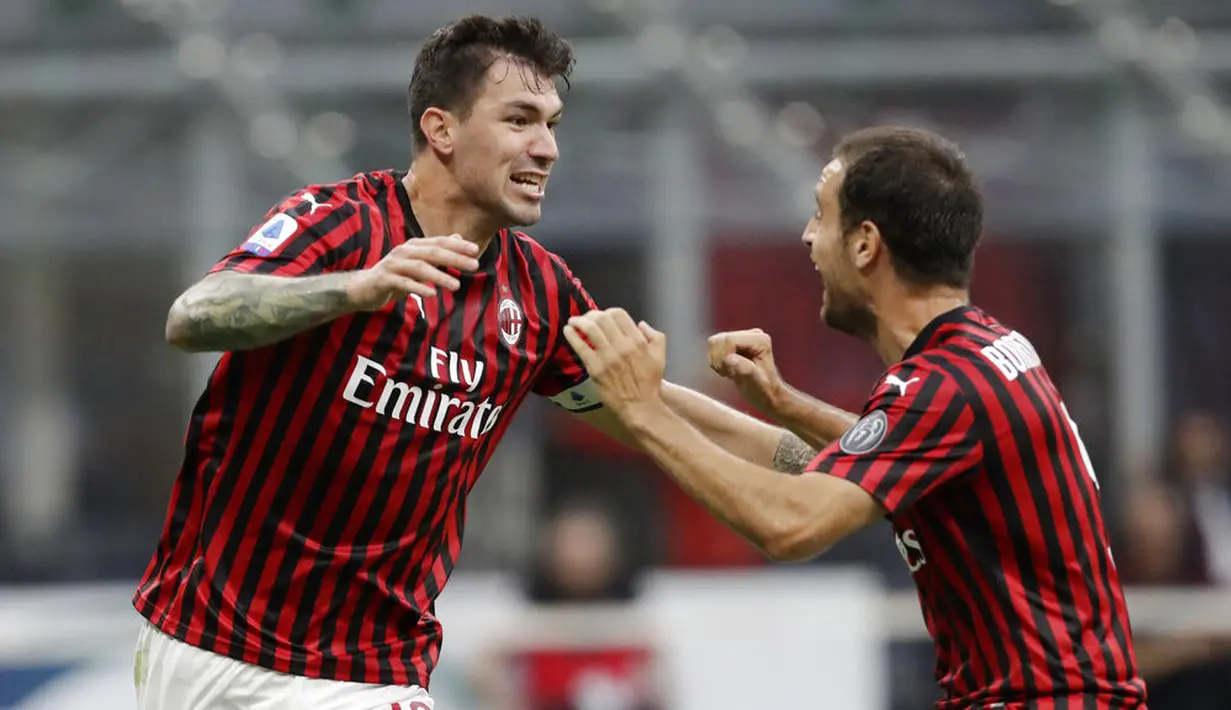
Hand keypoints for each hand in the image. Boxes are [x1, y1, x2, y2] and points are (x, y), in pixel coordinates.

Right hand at [346, 236, 480, 310]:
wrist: (364, 289)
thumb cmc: (395, 276)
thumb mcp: (418, 264)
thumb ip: (437, 252)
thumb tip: (458, 238)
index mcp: (414, 246)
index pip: (439, 242)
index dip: (457, 246)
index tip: (476, 251)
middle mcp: (404, 251)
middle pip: (432, 253)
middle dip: (455, 259)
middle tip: (474, 266)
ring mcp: (393, 265)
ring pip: (419, 268)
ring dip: (439, 276)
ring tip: (456, 286)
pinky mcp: (385, 280)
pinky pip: (404, 283)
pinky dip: (418, 288)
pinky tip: (432, 294)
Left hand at [563, 308, 667, 418]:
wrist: (640, 406)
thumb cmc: (650, 382)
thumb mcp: (661, 355)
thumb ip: (655, 336)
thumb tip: (641, 324)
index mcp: (637, 340)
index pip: (619, 314)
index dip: (609, 311)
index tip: (603, 316)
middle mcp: (622, 345)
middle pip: (602, 318)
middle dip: (591, 314)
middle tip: (585, 317)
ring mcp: (607, 356)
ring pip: (590, 329)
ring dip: (579, 321)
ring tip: (573, 321)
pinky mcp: (595, 368)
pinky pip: (580, 347)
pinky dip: (572, 336)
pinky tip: (567, 330)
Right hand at [707, 328, 786, 415]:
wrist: (766, 394)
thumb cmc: (763, 391)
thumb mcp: (755, 384)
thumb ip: (744, 370)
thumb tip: (729, 359)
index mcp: (760, 340)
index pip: (728, 341)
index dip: (723, 359)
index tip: (731, 374)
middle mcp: (752, 334)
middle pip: (718, 340)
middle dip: (719, 360)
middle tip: (730, 374)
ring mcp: (742, 336)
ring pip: (713, 342)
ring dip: (716, 361)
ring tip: (729, 372)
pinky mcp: (734, 341)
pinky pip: (713, 347)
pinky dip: (716, 361)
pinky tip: (728, 370)